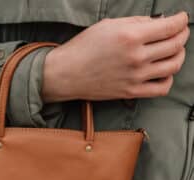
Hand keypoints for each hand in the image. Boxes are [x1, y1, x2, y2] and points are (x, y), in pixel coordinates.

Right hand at [42, 11, 189, 101]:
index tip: (182, 19)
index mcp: (131, 36)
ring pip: (173, 66)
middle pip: (175, 45)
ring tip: (174, 51)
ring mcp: (135, 77)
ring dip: (179, 55)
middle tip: (179, 32)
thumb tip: (156, 23)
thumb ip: (135, 23)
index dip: (182, 20)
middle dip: (182, 35)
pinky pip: (161, 88)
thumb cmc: (82, 48)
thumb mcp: (107, 26)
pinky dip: (168, 79)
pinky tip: (163, 72)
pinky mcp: (130, 92)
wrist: (66, 74)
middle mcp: (136, 57)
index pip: (171, 27)